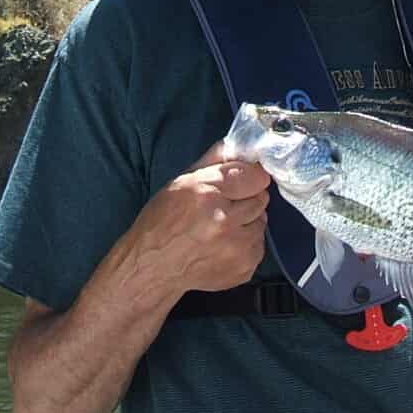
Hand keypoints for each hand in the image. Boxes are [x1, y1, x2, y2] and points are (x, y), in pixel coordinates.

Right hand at [128, 141, 270, 294]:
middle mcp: (224, 221)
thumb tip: (240, 144)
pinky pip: (258, 246)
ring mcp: (236, 248)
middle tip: (224, 207)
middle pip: (261, 198)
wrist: (151, 269)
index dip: (248, 177)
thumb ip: (214, 161)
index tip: (242, 181)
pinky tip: (222, 246)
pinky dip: (245, 244)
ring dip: (246, 223)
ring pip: (261, 222)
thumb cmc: (162, 223)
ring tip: (220, 228)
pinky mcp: (243, 268)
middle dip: (246, 199)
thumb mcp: (181, 182)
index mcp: (206, 194)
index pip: (255, 176)